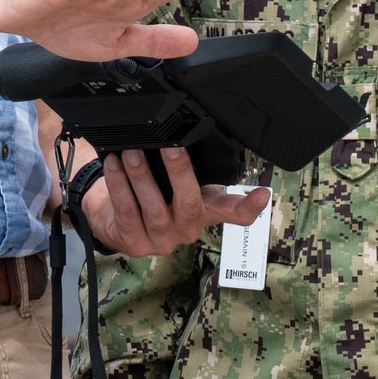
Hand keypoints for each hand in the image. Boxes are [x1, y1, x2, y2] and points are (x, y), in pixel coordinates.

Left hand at [82, 146, 271, 260]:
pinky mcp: (135, 244)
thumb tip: (192, 134)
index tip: (263, 194)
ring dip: (141, 177)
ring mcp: (161, 240)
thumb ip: (192, 168)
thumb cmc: (154, 196)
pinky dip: (120, 186)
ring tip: (132, 153)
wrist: (116, 221)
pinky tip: (114, 166)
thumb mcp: (178, 183)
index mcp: (205, 212)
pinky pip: (127, 211)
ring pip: (153, 208)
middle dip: (179, 172)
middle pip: (189, 203)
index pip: (235, 213)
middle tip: (170, 145)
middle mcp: (187, 229)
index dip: (249, 206)